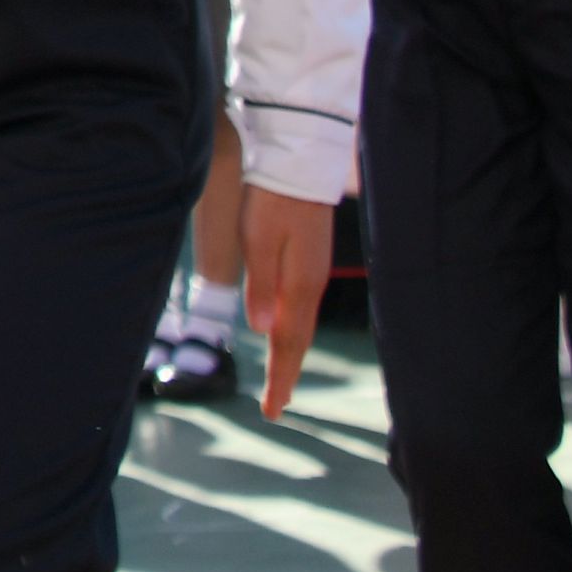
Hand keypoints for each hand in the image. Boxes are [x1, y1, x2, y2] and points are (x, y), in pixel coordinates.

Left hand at [240, 190, 335, 417]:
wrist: (299, 163)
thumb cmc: (273, 199)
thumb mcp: (258, 239)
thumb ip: (261, 284)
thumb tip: (262, 329)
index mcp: (299, 285)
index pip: (288, 342)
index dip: (280, 376)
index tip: (273, 407)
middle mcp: (310, 285)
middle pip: (298, 339)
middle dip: (286, 374)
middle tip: (276, 407)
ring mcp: (313, 273)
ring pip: (301, 325)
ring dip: (289, 356)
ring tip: (281, 383)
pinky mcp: (310, 262)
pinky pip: (301, 308)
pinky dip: (293, 331)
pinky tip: (285, 337)